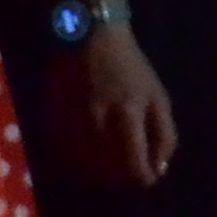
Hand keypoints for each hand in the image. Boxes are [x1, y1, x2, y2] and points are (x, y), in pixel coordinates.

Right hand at [52, 23, 178, 188]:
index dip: (144, 178)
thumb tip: (158, 171)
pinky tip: (88, 154)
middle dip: (123, 177)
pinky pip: (65, 157)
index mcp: (127, 114)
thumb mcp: (157, 97)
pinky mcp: (52, 121)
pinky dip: (79, 162)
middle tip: (129, 168)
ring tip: (110, 163)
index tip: (147, 175)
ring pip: (85, 169)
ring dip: (101, 173)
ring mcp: (71, 123)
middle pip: (109, 174)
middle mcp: (96, 122)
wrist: (88, 38)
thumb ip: (164, 136)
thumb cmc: (129, 68)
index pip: (134, 167)